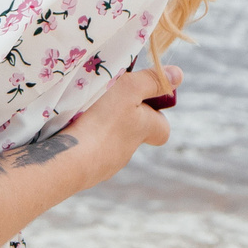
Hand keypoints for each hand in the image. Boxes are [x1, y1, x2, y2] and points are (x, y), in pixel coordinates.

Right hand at [63, 64, 181, 176]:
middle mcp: (128, 151)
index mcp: (144, 130)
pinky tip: (70, 133)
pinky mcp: (84, 172)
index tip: (143, 102)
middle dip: (123, 120)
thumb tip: (178, 75)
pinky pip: (87, 154)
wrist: (70, 159)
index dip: (157, 116)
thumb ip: (151, 81)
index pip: (163, 129)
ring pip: (109, 144)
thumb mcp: (129, 89)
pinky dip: (83, 143)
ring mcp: (106, 164)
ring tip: (82, 116)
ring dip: (100, 131)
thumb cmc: (102, 119)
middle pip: (133, 134)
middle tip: (105, 102)